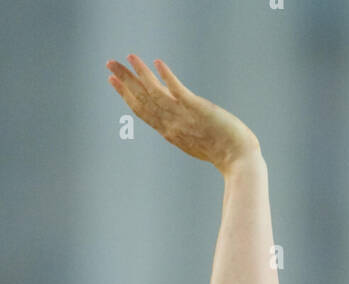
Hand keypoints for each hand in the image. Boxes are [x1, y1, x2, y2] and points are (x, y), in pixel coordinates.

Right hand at [106, 54, 260, 173]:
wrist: (239, 160)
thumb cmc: (224, 154)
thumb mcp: (196, 141)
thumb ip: (185, 130)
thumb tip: (179, 124)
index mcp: (170, 132)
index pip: (142, 110)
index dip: (126, 95)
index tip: (112, 81)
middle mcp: (172, 124)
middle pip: (142, 99)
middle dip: (124, 81)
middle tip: (109, 64)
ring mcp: (183, 116)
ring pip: (155, 93)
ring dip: (140, 74)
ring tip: (129, 57)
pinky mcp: (197, 109)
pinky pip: (178, 90)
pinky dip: (166, 77)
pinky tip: (157, 63)